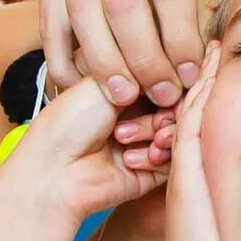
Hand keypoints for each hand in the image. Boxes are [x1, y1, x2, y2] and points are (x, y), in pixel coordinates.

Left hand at [4, 77, 175, 222]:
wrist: (53, 170)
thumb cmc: (68, 122)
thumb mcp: (108, 81)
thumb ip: (150, 70)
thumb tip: (186, 69)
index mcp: (126, 86)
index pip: (168, 77)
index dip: (172, 82)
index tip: (169, 84)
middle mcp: (139, 112)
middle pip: (178, 105)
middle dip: (166, 110)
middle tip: (150, 118)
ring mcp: (146, 141)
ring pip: (178, 132)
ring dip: (159, 134)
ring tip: (126, 139)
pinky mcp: (152, 171)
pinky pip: (174, 161)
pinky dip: (158, 157)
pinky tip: (132, 159)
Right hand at [39, 0, 223, 109]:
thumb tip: (222, 46)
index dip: (180, 39)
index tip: (189, 76)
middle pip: (124, 3)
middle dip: (143, 59)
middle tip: (160, 95)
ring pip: (83, 10)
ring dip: (103, 62)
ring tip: (124, 97)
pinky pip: (51, 15)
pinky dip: (62, 56)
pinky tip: (79, 84)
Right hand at [156, 48, 235, 240]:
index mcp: (209, 178)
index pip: (220, 127)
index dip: (229, 98)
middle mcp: (195, 167)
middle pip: (203, 110)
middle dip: (212, 79)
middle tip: (221, 45)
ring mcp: (188, 164)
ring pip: (194, 107)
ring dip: (206, 76)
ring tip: (215, 45)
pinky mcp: (184, 167)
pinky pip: (192, 117)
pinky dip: (201, 89)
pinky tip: (212, 65)